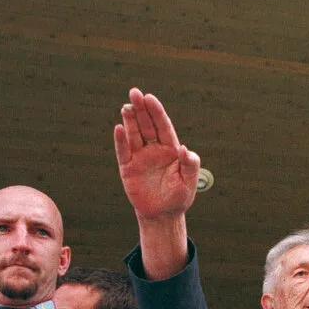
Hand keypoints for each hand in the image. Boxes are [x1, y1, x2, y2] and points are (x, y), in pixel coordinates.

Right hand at [114, 88, 200, 221]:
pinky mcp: (128, 168)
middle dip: (141, 109)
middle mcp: (154, 149)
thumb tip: (185, 149)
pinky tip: (119, 128)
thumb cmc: (179, 197)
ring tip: (126, 107)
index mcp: (171, 149)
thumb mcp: (189, 182)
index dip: (156, 112)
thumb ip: (190, 164)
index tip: (150, 98)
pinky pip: (123, 151)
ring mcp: (140, 157)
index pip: (163, 126)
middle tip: (134, 92)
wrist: (163, 215)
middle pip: (147, 125)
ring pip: (134, 135)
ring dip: (130, 121)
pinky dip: (121, 140)